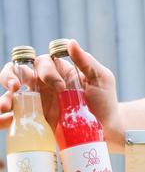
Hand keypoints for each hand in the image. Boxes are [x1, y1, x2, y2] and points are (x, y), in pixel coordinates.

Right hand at [0, 40, 122, 142]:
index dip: (44, 69)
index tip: (57, 84)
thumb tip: (71, 42)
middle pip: (17, 72)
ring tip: (5, 106)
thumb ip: (86, 62)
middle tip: (15, 88)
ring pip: (9, 93)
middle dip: (9, 76)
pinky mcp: (34, 119)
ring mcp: (37, 101)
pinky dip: (3, 117)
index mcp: (58, 71)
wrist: (107, 129)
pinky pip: (13, 115)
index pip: (41, 61)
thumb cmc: (105, 101)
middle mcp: (43, 83)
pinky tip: (5, 119)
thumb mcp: (101, 79)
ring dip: (3, 97)